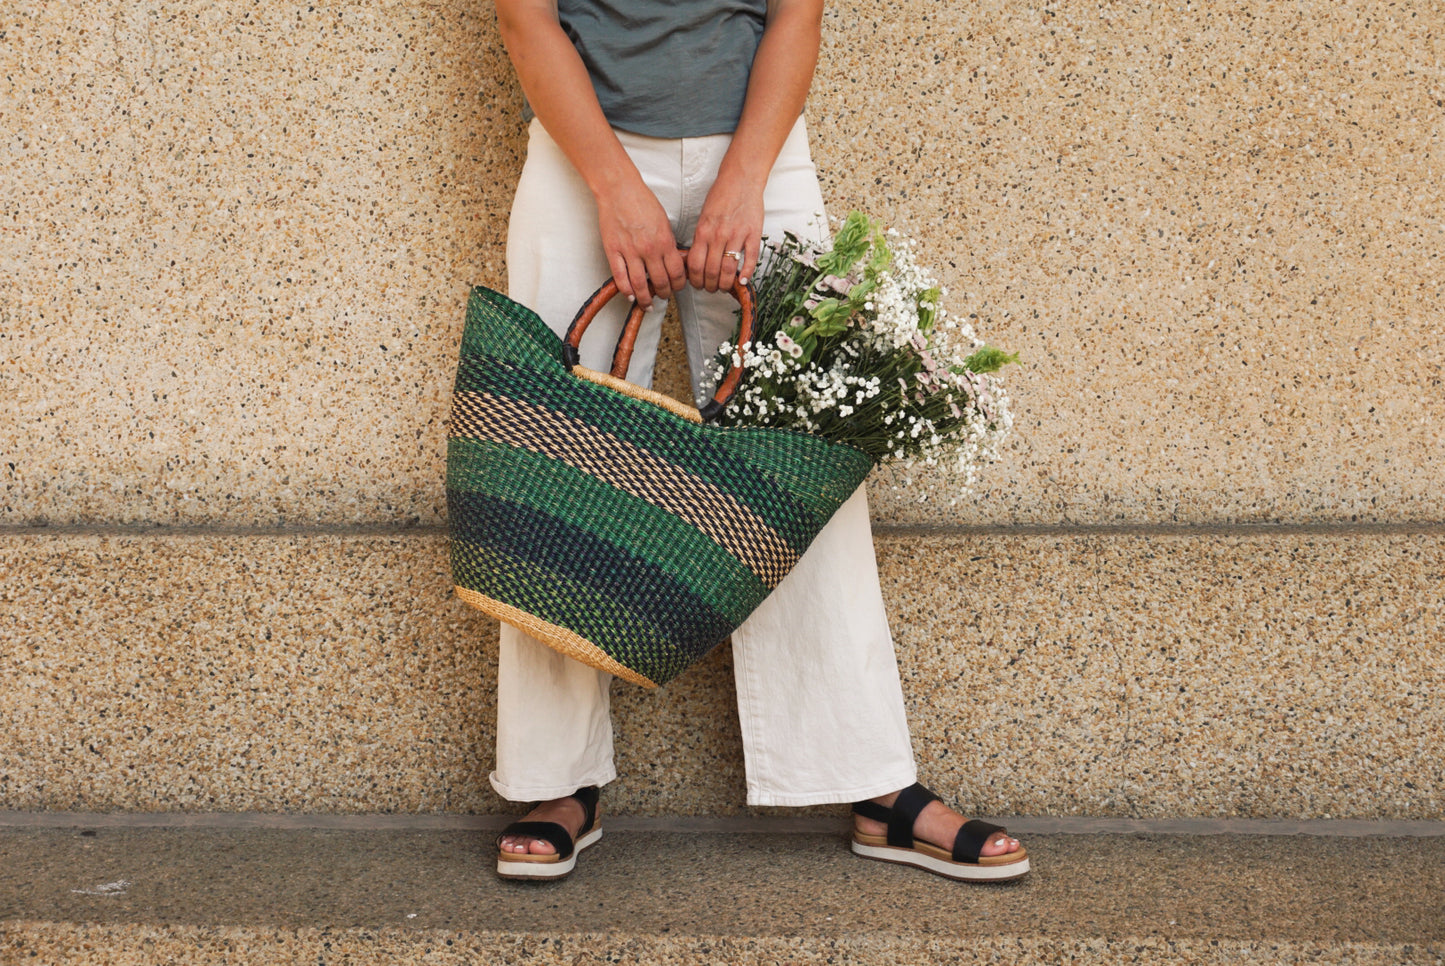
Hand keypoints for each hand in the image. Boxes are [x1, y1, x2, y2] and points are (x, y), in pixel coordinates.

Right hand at [596, 177, 686, 309]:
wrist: (619, 190)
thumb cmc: (641, 201)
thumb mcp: (664, 222)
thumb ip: (668, 243)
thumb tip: (673, 261)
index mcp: (664, 241)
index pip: (676, 272)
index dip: (679, 284)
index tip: (677, 287)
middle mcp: (649, 249)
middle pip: (660, 282)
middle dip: (664, 293)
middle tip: (664, 296)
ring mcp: (630, 251)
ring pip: (640, 285)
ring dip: (645, 298)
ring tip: (647, 303)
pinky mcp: (613, 251)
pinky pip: (620, 277)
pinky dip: (626, 290)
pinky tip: (630, 296)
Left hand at [687, 169, 763, 292]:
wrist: (741, 179)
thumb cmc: (721, 196)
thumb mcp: (703, 217)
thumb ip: (700, 238)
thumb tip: (695, 261)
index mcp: (703, 231)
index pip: (695, 265)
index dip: (695, 280)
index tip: (698, 284)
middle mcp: (718, 235)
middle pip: (711, 272)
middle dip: (710, 286)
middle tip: (712, 288)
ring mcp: (737, 235)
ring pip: (729, 269)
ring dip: (726, 284)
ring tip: (725, 287)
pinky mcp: (753, 234)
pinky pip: (750, 259)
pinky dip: (747, 273)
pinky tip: (743, 280)